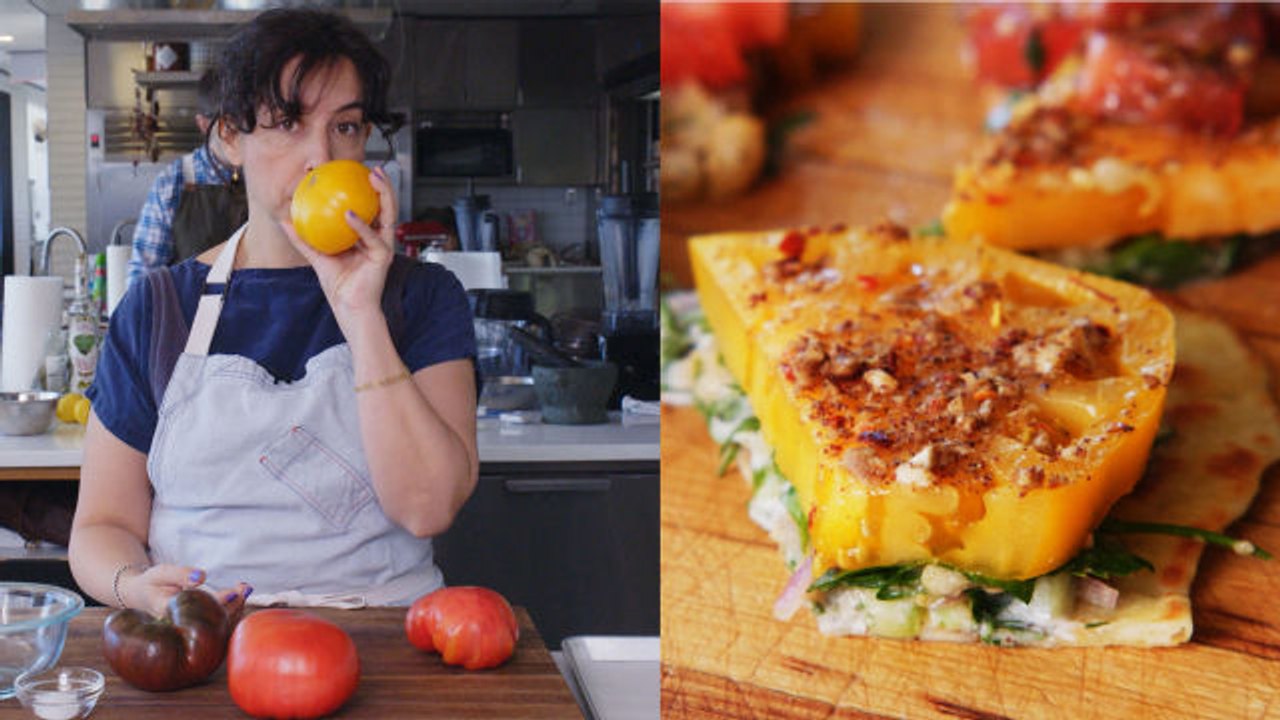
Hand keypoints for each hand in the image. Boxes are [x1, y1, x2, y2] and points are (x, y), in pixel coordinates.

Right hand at [121, 565, 250, 619]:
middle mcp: (180, 625)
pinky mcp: (197, 627)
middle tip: (244, 588)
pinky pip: (218, 622)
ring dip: (235, 606)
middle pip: (210, 619)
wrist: (143, 596)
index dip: (216, 603)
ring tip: (244, 588)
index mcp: (169, 613)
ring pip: (217, 623)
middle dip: (231, 604)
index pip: (196, 610)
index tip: (232, 592)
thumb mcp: (161, 573)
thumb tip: (200, 577)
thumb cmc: (152, 583)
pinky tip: (240, 594)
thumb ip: (180, 574)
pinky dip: (232, 609)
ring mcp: (189, 628)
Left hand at [281, 165, 397, 337]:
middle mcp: (379, 239)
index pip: (372, 209)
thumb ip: (303, 239)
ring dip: (384, 195)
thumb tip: (284, 220)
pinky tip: (349, 214)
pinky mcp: (383, 257)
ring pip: (389, 215)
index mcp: (368, 237)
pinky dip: (361, 225)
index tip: (358, 172)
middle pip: (386, 207)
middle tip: (372, 169)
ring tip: (373, 179)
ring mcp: (384, 246)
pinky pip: (372, 237)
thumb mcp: (317, 257)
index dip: (369, 190)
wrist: (349, 308)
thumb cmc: (339, 285)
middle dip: (383, 186)